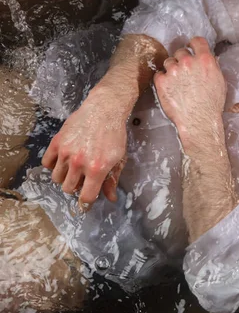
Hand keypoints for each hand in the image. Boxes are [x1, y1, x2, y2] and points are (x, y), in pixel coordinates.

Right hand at [42, 86, 128, 207]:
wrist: (104, 110)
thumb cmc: (114, 135)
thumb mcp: (118, 158)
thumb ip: (112, 179)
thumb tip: (110, 198)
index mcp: (97, 169)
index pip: (86, 197)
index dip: (86, 202)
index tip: (87, 200)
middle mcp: (79, 163)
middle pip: (68, 189)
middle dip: (76, 186)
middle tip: (83, 178)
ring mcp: (65, 153)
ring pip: (57, 178)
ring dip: (65, 176)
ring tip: (74, 167)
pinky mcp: (56, 142)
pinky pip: (47, 163)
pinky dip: (53, 165)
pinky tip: (63, 160)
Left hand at [154, 37, 226, 137]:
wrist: (199, 121)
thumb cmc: (211, 105)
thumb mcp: (219, 81)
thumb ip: (212, 67)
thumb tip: (209, 60)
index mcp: (205, 60)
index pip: (197, 41)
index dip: (193, 44)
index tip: (191, 46)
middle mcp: (188, 62)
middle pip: (180, 51)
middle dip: (182, 59)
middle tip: (185, 71)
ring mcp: (173, 71)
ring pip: (168, 62)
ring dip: (172, 69)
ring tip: (177, 82)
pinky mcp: (161, 81)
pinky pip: (159, 74)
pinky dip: (163, 79)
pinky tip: (171, 88)